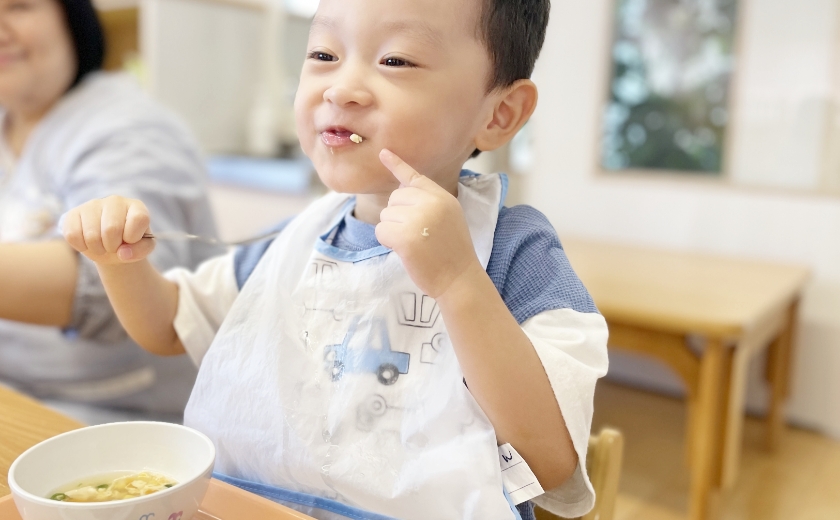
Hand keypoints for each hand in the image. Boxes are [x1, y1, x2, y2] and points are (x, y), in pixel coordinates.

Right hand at [61, 196, 154, 265]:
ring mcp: (92, 205)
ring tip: (102, 246)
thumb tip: (122, 253)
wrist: (111, 244)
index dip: (133, 237)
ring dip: (97, 249)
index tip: (130, 240)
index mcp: (136, 207)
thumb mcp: (143, 248)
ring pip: (91, 235)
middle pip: (111, 229)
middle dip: (113, 246)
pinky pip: (72, 235)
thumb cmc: (130, 244)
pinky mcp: (73, 213)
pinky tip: (88, 243)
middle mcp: (115, 201)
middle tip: (113, 247)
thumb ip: (140, 251)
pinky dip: (81, 246)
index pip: (138, 219)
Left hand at [375, 149, 481, 298]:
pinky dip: (387, 241)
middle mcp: (431, 203)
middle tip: (418, 235)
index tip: (383, 153)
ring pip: (385, 215)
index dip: (397, 165)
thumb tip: (400, 190)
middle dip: (398, 217)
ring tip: (414, 244)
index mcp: (442, 197)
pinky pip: (381, 230)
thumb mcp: (447, 218)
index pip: (415, 178)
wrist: (459, 279)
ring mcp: (418, 219)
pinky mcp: (405, 237)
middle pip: (394, 198)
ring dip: (393, 231)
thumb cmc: (452, 253)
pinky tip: (404, 250)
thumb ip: (428, 202)